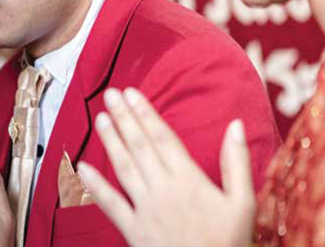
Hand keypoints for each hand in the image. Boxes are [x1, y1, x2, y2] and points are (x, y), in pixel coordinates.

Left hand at [77, 88, 255, 246]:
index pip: (162, 138)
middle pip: (139, 146)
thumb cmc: (229, 241)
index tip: (132, 93)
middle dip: (124, 118)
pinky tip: (82, 168)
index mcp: (189, 179)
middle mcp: (163, 189)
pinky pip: (110, 205)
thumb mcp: (243, 202)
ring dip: (110, 141)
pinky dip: (95, 186)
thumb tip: (235, 124)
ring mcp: (146, 209)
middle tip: (111, 95)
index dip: (145, 113)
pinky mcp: (133, 230)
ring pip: (124, 168)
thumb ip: (237, 162)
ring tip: (100, 118)